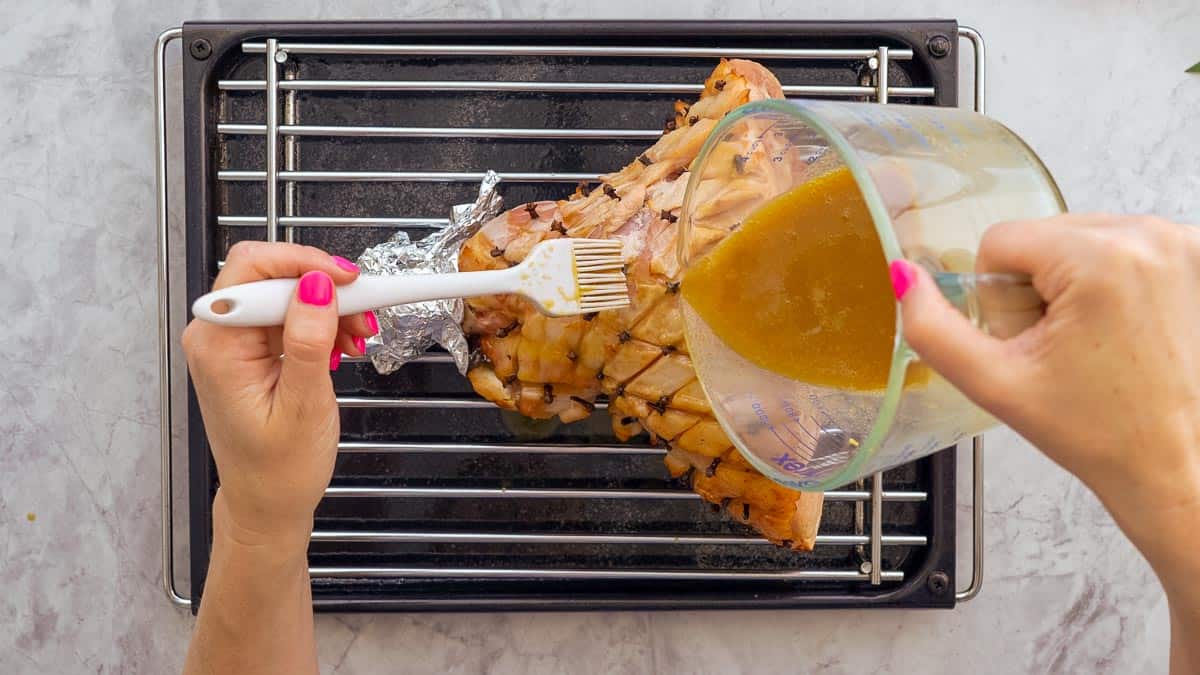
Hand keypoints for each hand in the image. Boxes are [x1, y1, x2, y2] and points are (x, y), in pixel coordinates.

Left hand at [181, 242, 377, 546]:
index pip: (254, 268)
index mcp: (218, 346)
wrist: (267, 504)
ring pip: (288, 292)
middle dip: (326, 289)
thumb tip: (316, 286)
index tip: (351, 279)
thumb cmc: (279, 470)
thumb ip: (307, 341)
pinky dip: (323, 323)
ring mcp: (234, 341)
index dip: (306, 264)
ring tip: (359, 338)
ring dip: (331, 307)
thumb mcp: (302, 405)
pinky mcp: (251, 349)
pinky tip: (343, 346)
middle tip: (365, 314)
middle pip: (273, 275)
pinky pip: (290, 314)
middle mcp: (217, 335)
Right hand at [895, 214, 1199, 518]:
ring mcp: (1183, 243)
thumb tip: (902, 275)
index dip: (1000, 301)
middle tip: (1064, 349)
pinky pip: (1120, 246)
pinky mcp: (1199, 254)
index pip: (999, 242)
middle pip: (1041, 237)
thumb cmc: (1102, 432)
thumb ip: (933, 329)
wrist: (1178, 465)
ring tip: (1095, 342)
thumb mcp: (996, 384)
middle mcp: (1149, 236)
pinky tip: (1124, 330)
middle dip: (1037, 290)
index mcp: (1099, 258)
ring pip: (1078, 239)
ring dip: (1073, 285)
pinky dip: (1111, 282)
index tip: (1034, 343)